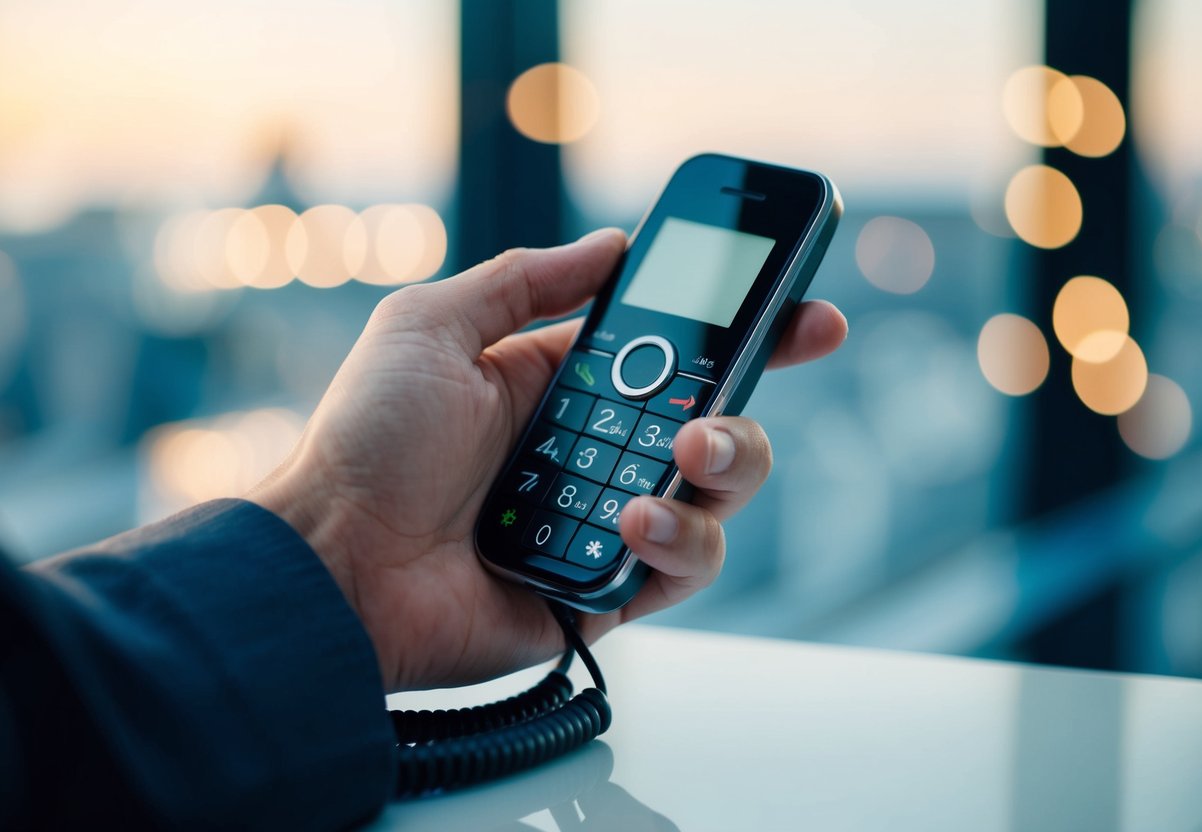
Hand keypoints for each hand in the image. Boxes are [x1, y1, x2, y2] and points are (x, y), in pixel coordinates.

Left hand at [250, 229, 846, 690]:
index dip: (745, 333)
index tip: (804, 314)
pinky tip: (634, 524)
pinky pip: (686, 566)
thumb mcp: (431, 326)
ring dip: (722, 471)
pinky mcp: (611, 588)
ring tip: (677, 459)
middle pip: (717, 423)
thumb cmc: (368, 442)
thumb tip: (610, 245)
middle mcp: (598, 450)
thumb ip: (522, 281)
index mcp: (563, 384)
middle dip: (744, 410)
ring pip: (718, 495)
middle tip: (715, 409)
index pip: (675, 352)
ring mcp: (608, 519)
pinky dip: (679, 542)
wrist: (337, 563)